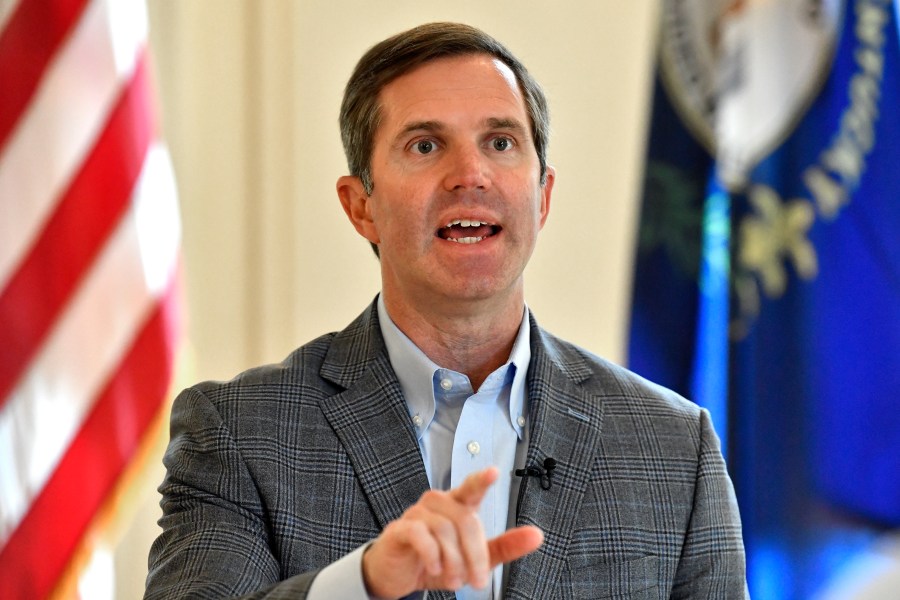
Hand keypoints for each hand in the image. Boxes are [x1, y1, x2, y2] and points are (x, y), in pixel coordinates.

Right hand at [361, 466, 543, 598]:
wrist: (398, 576)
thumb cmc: (436, 560)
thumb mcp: (474, 558)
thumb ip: (505, 546)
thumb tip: (537, 535)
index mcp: (458, 505)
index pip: (472, 488)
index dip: (482, 480)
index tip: (494, 472)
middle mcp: (438, 504)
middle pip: (466, 520)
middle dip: (475, 555)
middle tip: (476, 580)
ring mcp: (417, 514)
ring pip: (445, 530)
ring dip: (454, 561)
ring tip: (454, 580)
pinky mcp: (400, 529)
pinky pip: (420, 535)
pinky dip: (432, 555)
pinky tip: (435, 568)